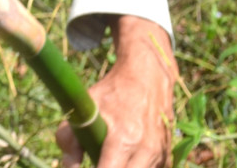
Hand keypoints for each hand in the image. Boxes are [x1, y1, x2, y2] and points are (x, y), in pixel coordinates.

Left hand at [56, 16, 176, 167]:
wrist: (149, 76)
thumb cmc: (113, 91)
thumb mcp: (86, 106)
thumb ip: (69, 136)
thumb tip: (69, 165)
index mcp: (124, 138)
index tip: (87, 164)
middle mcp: (146, 150)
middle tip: (98, 158)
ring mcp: (159, 154)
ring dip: (124, 167)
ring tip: (112, 154)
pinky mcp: (167, 155)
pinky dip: (137, 166)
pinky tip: (128, 155)